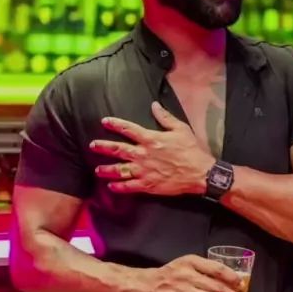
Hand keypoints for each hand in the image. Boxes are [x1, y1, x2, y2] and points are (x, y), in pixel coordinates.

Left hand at [91, 102, 213, 195]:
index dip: (115, 124)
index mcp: (151, 139)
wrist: (199, 173)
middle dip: (104, 147)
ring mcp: (144, 171)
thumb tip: (154, 105)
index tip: (105, 121)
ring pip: (120, 170)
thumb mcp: (181, 129)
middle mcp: (143, 154)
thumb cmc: (191, 150)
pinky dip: (119, 187)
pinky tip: (111, 186)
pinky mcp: (148, 185)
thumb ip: (165, 117)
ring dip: (107, 169)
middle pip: (118, 149)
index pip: (128, 129)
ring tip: (98, 170)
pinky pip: (130, 186)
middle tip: (93, 145)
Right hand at [132, 255, 246, 291]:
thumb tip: (227, 282)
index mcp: (191, 262)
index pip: (217, 268)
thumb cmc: (169, 275)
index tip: (240, 284)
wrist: (145, 285)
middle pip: (217, 287)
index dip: (232, 278)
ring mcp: (181, 291)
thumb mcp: (186, 264)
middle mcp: (187, 275)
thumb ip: (203, 270)